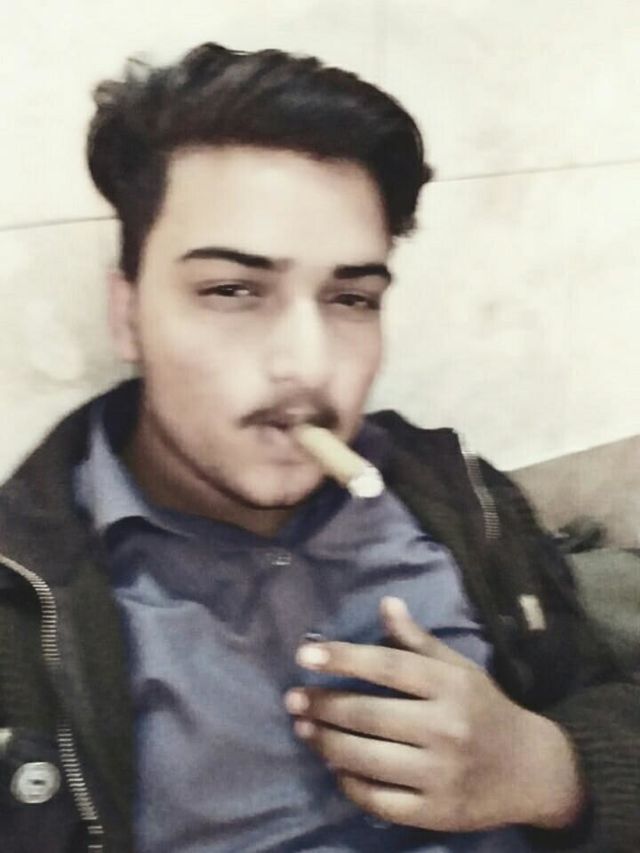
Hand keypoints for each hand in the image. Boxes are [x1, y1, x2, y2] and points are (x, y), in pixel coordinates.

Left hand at [285, 597, 584, 832]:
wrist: (532, 770)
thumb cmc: (486, 709)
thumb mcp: (459, 668)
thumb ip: (418, 641)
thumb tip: (386, 603)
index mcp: (451, 686)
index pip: (388, 667)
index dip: (344, 659)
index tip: (305, 654)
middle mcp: (446, 728)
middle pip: (370, 715)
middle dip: (324, 705)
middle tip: (292, 699)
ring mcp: (441, 774)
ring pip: (368, 759)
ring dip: (327, 743)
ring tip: (302, 728)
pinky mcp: (436, 813)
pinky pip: (380, 800)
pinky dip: (350, 784)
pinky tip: (334, 768)